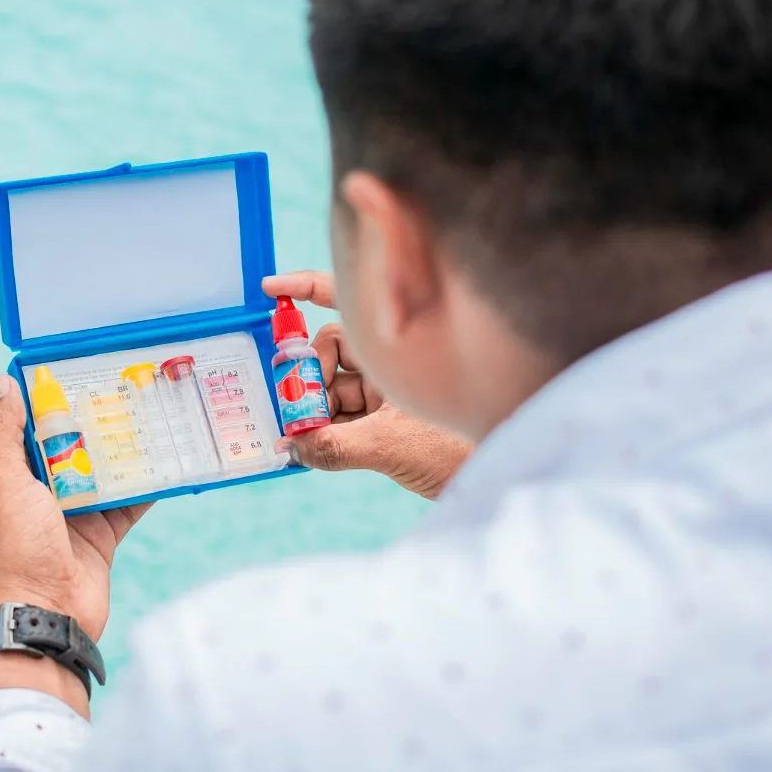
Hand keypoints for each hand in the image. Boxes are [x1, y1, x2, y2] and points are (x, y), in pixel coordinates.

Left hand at [0, 375, 150, 712]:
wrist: (46, 617)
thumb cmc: (16, 549)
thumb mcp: (4, 485)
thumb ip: (3, 436)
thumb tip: (0, 383)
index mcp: (8, 482)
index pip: (26, 431)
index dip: (45, 402)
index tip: (72, 370)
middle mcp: (40, 497)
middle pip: (69, 449)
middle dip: (91, 421)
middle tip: (122, 385)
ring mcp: (73, 517)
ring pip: (102, 473)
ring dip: (122, 449)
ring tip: (149, 414)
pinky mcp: (103, 537)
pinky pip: (127, 504)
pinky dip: (145, 486)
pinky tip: (165, 461)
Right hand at [263, 271, 471, 498]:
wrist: (501, 482)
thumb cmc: (463, 449)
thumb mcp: (392, 445)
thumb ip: (335, 446)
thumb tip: (292, 447)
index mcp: (400, 344)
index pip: (347, 300)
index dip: (307, 289)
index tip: (271, 290)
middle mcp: (395, 360)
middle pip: (332, 351)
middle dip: (308, 376)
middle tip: (296, 407)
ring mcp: (391, 391)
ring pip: (334, 389)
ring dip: (314, 411)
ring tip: (306, 438)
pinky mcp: (389, 422)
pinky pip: (343, 418)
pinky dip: (325, 431)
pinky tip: (309, 448)